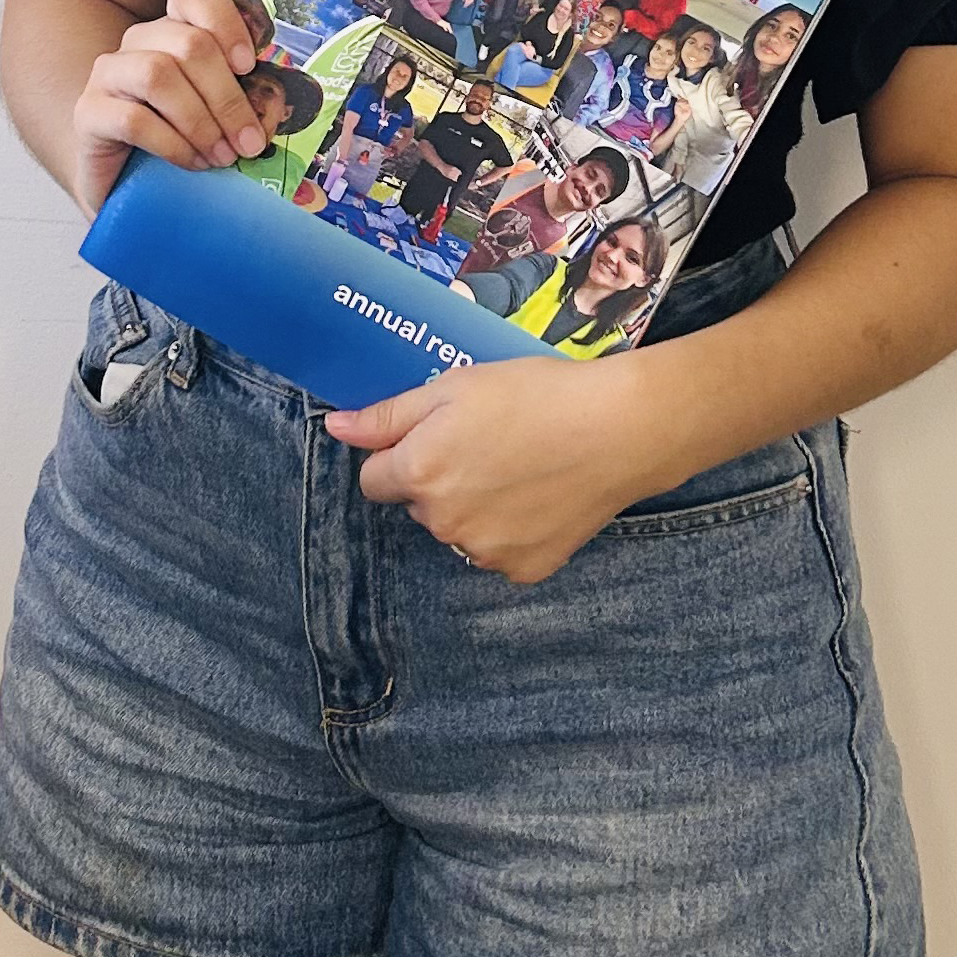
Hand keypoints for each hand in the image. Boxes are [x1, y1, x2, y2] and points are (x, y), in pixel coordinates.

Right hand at [73, 0, 266, 212]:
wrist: (128, 185)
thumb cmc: (183, 141)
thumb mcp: (220, 115)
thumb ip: (245, 97)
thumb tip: (272, 106)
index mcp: (174, 29)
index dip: (224, 18)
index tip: (248, 65)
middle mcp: (138, 42)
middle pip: (189, 43)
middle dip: (228, 97)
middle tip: (249, 142)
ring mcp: (108, 74)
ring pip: (158, 74)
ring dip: (201, 121)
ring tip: (222, 157)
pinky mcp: (89, 112)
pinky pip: (134, 119)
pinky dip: (173, 144)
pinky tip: (191, 163)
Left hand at [328, 354, 675, 584]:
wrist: (620, 428)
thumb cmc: (537, 394)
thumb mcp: (454, 387)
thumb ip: (388, 415)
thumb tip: (336, 428)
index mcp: (419, 473)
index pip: (375, 480)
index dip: (404, 454)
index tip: (441, 437)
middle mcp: (443, 522)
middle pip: (420, 506)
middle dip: (441, 480)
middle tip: (491, 443)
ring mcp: (484, 552)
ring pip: (459, 531)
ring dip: (476, 507)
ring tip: (522, 466)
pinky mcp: (523, 569)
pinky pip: (500, 552)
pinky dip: (513, 529)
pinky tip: (542, 495)